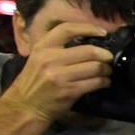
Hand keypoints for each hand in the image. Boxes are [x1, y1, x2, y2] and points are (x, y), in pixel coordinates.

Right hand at [1, 21, 115, 121]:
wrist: (25, 106)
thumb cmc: (35, 81)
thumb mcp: (38, 58)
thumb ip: (56, 48)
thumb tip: (86, 40)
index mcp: (42, 47)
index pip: (67, 29)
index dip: (88, 28)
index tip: (103, 32)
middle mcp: (50, 59)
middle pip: (89, 51)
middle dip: (105, 55)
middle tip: (109, 58)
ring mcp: (60, 76)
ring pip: (95, 67)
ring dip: (106, 69)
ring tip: (107, 71)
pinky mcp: (69, 91)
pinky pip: (95, 82)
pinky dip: (104, 82)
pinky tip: (104, 82)